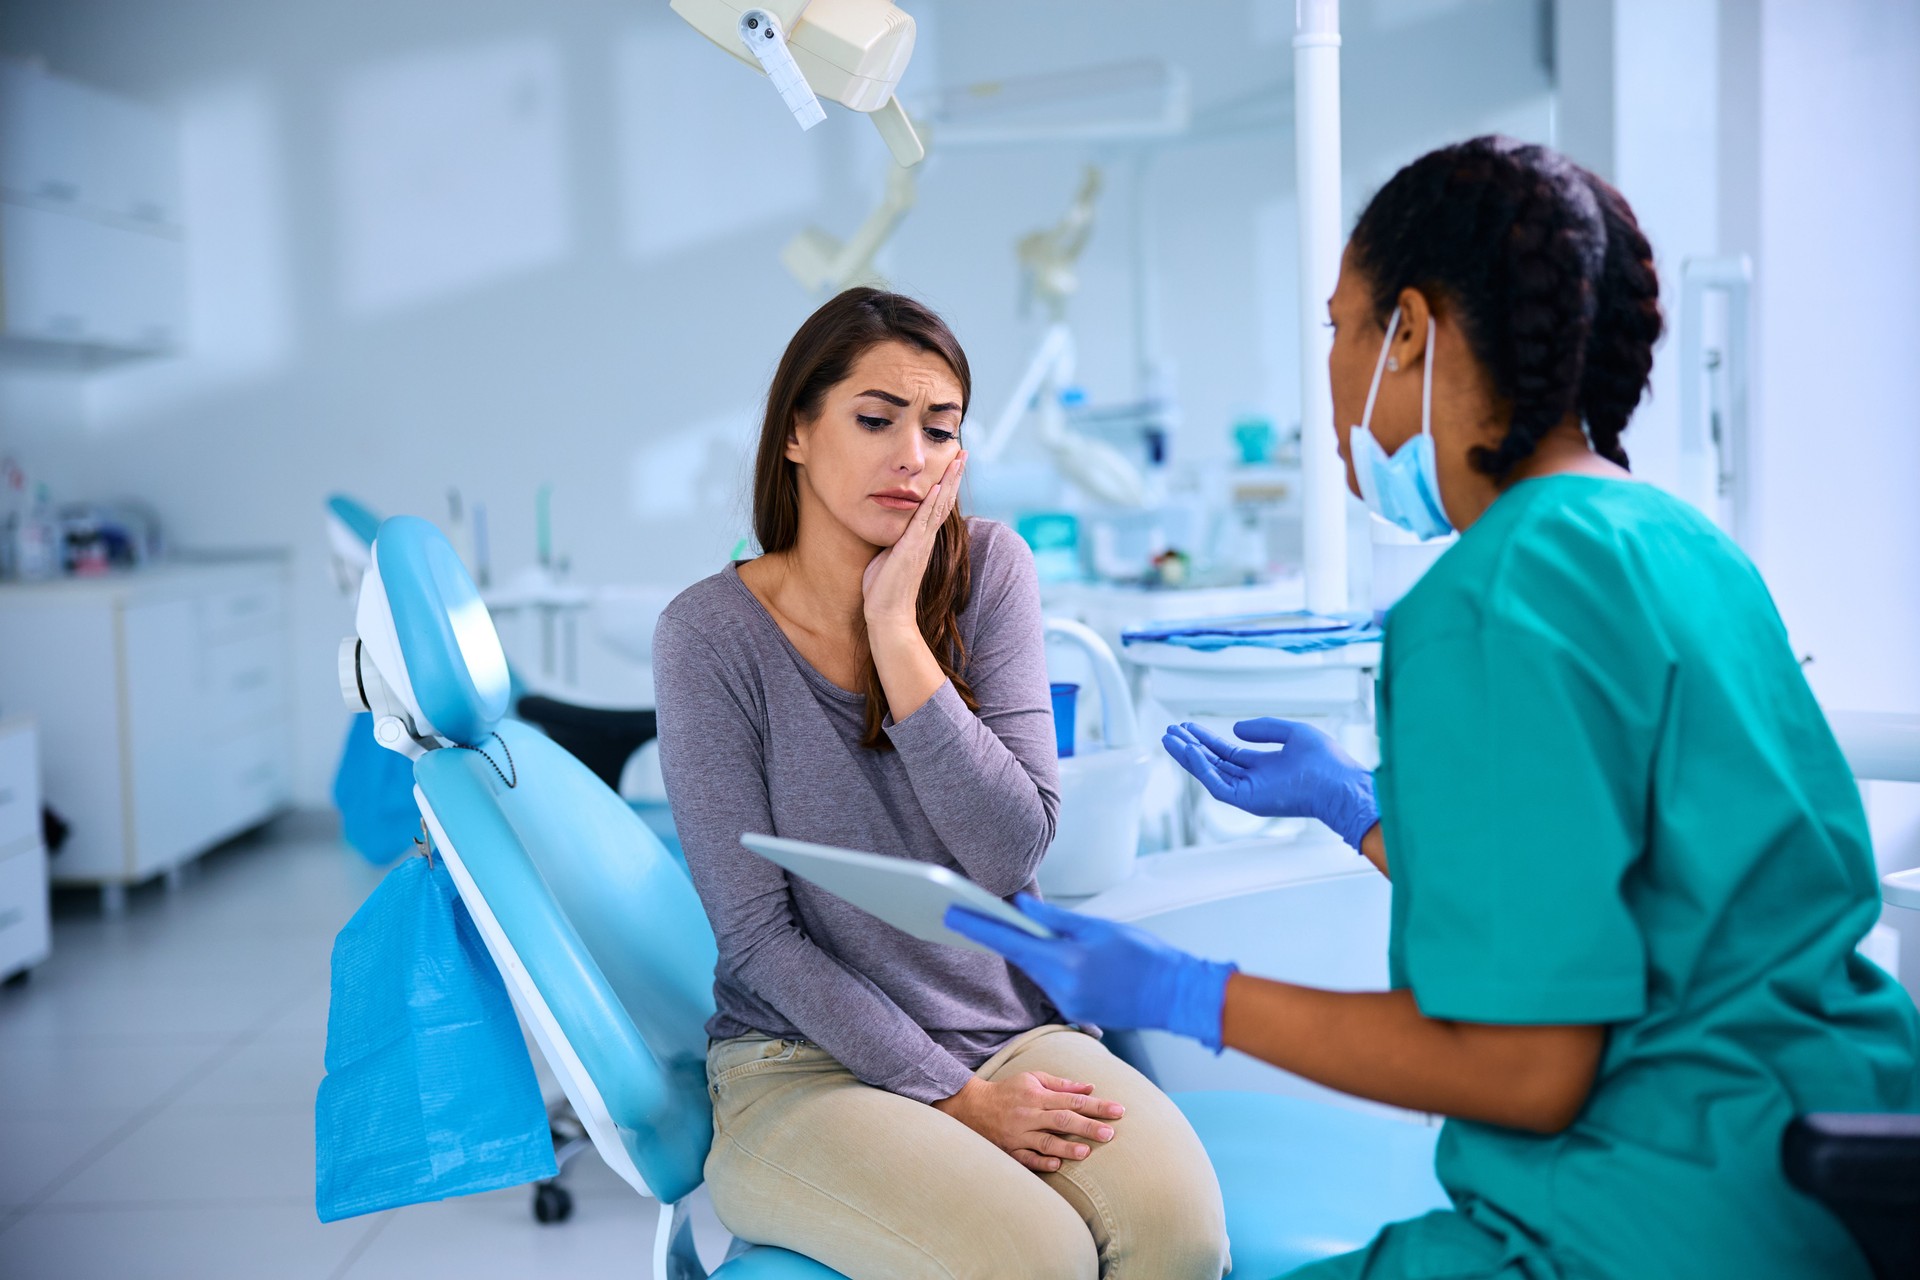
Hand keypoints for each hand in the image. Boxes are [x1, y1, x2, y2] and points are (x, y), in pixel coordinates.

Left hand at [861, 451, 965, 633]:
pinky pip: (924, 521)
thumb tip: (888, 528)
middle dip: (954, 475)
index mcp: (920, 538)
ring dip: (949, 481)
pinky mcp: (911, 549)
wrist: (888, 615)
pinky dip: (931, 503)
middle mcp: (925, 538)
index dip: (946, 483)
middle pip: (945, 500)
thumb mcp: (888, 555)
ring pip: (939, 506)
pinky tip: (937, 486)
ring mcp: (920, 543)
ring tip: (958, 459)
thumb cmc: (884, 590)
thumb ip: (893, 539)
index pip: (937, 505)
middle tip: (963, 452)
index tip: (952, 463)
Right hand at [932, 1069, 1123, 1173]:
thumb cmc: (1009, 1091)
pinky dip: (1041, 1161)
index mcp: (1037, 1095)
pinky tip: (1057, 1164)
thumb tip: (1089, 1088)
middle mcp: (1029, 1114)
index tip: (1118, 1111)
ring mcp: (1019, 1133)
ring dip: (1066, 1146)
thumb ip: (1061, 1084)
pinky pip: (1026, 1158)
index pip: (1073, 1100)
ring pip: (1045, 1141)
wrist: (973, 1106)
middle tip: (1110, 1134)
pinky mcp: (1010, 1150)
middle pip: (1063, 1120)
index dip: (1097, 1106)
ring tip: (1086, 1152)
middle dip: (1088, 1126)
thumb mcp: (1033, 1078)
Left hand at [944, 896, 1234, 1050]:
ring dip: (1032, 951)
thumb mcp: (1098, 928)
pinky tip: (1058, 952)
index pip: (1010, 943)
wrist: (1176, 994)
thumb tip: (1021, 907)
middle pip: (1022, 958)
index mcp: (1065, 964)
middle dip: (1004, 936)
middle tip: (977, 912)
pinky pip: (1055, 984)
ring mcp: (1071, 1005)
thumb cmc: (1144, 956)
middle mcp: (1062, 989)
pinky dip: (1051, 966)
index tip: (951, 915)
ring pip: (1039, 971)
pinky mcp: (1080, 1011)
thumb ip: (1056, 920)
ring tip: (1026, 928)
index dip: (978, 927)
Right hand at [1162, 718, 1378, 850]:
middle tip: (1170, 731)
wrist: (1339, 783)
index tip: (1188, 727)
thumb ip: (1263, 728)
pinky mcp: (1247, 801)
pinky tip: (1189, 750)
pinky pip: (1217, 785)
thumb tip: (1233, 728)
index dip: (1207, 740)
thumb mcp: (1292, 733)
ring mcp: (1249, 793)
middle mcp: (1254, 781)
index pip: (1228, 754)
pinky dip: (1201, 768)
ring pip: (1209, 774)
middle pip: (1214, 763)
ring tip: (1169, 738)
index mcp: (1265, 767)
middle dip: (1191, 747)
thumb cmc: (1325, 760)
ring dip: (1188, 757)